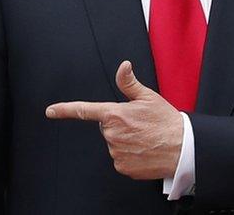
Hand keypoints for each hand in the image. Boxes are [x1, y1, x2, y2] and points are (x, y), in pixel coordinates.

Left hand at [45, 60, 183, 179]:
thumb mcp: (148, 97)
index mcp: (114, 114)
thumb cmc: (166, 121)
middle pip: (106, 128)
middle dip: (118, 125)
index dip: (64, 110)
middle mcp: (112, 134)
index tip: (50, 111)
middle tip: (139, 126)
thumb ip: (129, 83)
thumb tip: (123, 66)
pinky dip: (129, 155)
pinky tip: (143, 151)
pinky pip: (120, 159)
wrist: (183, 148)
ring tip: (144, 138)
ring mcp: (116, 152)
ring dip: (125, 141)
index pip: (84, 110)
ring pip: (114, 143)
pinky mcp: (122, 166)